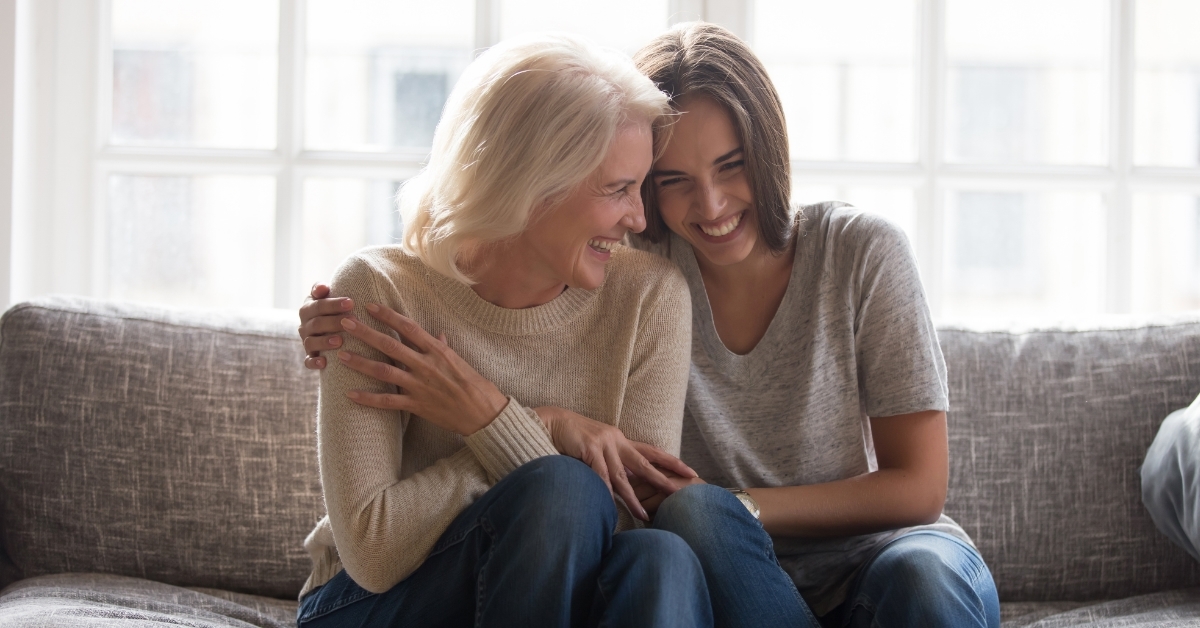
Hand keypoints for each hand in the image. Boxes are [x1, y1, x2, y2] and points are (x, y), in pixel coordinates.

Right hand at [299, 283, 352, 369]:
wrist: (331, 326)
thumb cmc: (333, 307)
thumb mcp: (327, 296)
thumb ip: (321, 289)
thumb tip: (323, 288)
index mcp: (308, 308)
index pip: (318, 305)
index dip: (334, 304)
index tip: (351, 303)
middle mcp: (305, 325)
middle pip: (316, 323)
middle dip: (333, 322)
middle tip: (352, 321)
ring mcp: (306, 341)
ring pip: (311, 342)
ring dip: (324, 342)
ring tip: (339, 341)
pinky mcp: (310, 356)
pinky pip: (308, 361)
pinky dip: (314, 362)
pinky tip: (324, 363)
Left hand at [336, 303, 507, 435]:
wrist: (484, 413)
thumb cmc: (475, 385)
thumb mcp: (460, 361)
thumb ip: (443, 348)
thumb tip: (436, 335)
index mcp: (437, 350)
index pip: (408, 327)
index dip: (387, 315)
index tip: (370, 306)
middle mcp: (426, 365)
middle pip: (389, 345)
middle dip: (365, 333)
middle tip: (344, 323)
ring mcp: (420, 385)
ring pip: (384, 371)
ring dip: (361, 363)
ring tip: (341, 355)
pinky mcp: (417, 405)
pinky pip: (387, 401)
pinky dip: (368, 398)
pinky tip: (350, 394)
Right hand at [534, 406, 697, 520]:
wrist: (551, 421)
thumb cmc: (573, 438)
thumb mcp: (597, 447)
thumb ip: (611, 462)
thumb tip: (624, 483)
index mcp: (620, 439)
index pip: (651, 451)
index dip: (671, 462)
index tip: (690, 471)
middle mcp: (615, 440)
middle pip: (644, 463)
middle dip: (662, 479)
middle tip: (679, 492)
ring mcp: (602, 444)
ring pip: (622, 476)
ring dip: (632, 498)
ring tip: (643, 515)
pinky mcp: (588, 449)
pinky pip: (599, 475)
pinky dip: (605, 491)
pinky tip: (610, 503)